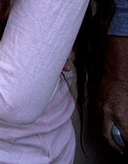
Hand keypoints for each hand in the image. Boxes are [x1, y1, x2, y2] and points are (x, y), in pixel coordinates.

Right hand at [100, 36, 127, 151]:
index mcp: (118, 114)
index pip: (123, 134)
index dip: (125, 142)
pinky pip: (98, 119)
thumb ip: (126, 119)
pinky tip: (109, 127)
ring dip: (108, 136)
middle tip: (120, 149)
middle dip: (113, 144)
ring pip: (101, 127)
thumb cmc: (125, 86)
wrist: (117, 72)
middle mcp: (107, 112)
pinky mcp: (96, 103)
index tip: (127, 147)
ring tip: (115, 141)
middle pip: (107, 135)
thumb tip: (126, 127)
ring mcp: (100, 107)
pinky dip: (103, 125)